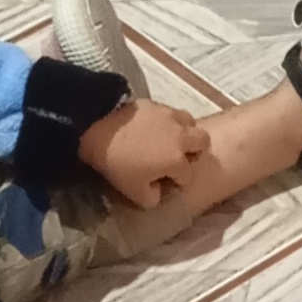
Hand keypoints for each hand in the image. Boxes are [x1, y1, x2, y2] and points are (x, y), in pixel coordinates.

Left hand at [80, 98, 211, 208]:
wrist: (97, 131)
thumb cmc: (118, 164)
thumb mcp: (134, 193)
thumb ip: (153, 198)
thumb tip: (159, 191)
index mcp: (177, 160)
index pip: (190, 176)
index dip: (180, 182)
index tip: (167, 182)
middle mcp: (181, 136)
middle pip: (203, 141)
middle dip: (195, 151)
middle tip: (179, 157)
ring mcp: (170, 116)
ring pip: (190, 122)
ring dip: (185, 132)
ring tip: (169, 139)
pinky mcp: (155, 103)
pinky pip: (170, 112)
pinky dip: (167, 120)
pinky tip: (151, 127)